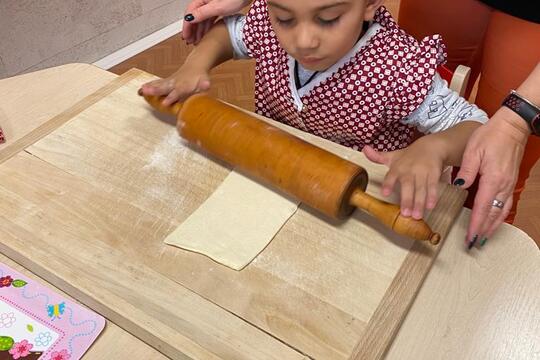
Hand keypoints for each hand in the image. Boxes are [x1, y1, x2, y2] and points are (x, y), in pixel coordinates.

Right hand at [138, 65, 210, 105]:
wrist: (195, 66)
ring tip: (140, 91)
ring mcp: (170, 82)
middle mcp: (175, 83)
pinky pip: (156, 84)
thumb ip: (204, 84)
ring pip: (158, 85)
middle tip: (146, 92)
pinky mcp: (166, 82)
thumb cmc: (200, 77)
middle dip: (155, 90)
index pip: (177, 92)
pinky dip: (148, 87)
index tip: (164, 103)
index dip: (171, 98)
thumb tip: (206, 85)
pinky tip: (140, 91)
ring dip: (150, 88)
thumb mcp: (205, 81)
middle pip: (164, 87)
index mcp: (184, 85)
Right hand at [182, 0, 250, 44]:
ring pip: (202, 19)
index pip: (190, 14)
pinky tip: (207, 33)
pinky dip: (207, 26)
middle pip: (195, 17)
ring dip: (199, 30)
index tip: (186, 37)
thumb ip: (202, 13)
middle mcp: (205, 1)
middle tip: (190, 41)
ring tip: (198, 40)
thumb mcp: (217, 8)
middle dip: (192, 30)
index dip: (187, 27)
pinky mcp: (219, 7)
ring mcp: (212, 4)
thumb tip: (190, 19)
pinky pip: (210, 18)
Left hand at [363, 136, 445, 219]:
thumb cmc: (409, 155)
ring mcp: (422, 172)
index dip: (388, 184)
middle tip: (405, 213)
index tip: (385, 193)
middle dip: (407, 200)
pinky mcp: (433, 174)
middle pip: (408, 185)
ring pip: (420, 189)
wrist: (431, 146)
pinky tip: (430, 206)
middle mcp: (409, 170)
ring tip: (417, 215)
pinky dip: (432, 196)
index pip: (391, 176)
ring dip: (419, 202)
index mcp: (397, 167)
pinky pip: (433, 186)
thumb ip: (377, 157)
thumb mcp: (393, 156)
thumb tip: (364, 149)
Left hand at [454, 106, 528, 246]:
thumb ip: (466, 171)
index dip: (476, 224)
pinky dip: (499, 215)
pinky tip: (494, 220)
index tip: (470, 237)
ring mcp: (508, 184)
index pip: (482, 208)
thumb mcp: (473, 151)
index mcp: (492, 179)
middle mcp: (503, 185)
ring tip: (484, 238)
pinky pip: (506, 203)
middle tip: (474, 244)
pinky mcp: (510, 181)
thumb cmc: (490, 136)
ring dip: (493, 226)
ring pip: (501, 211)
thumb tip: (459, 186)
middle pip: (493, 214)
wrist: (511, 126)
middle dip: (484, 230)